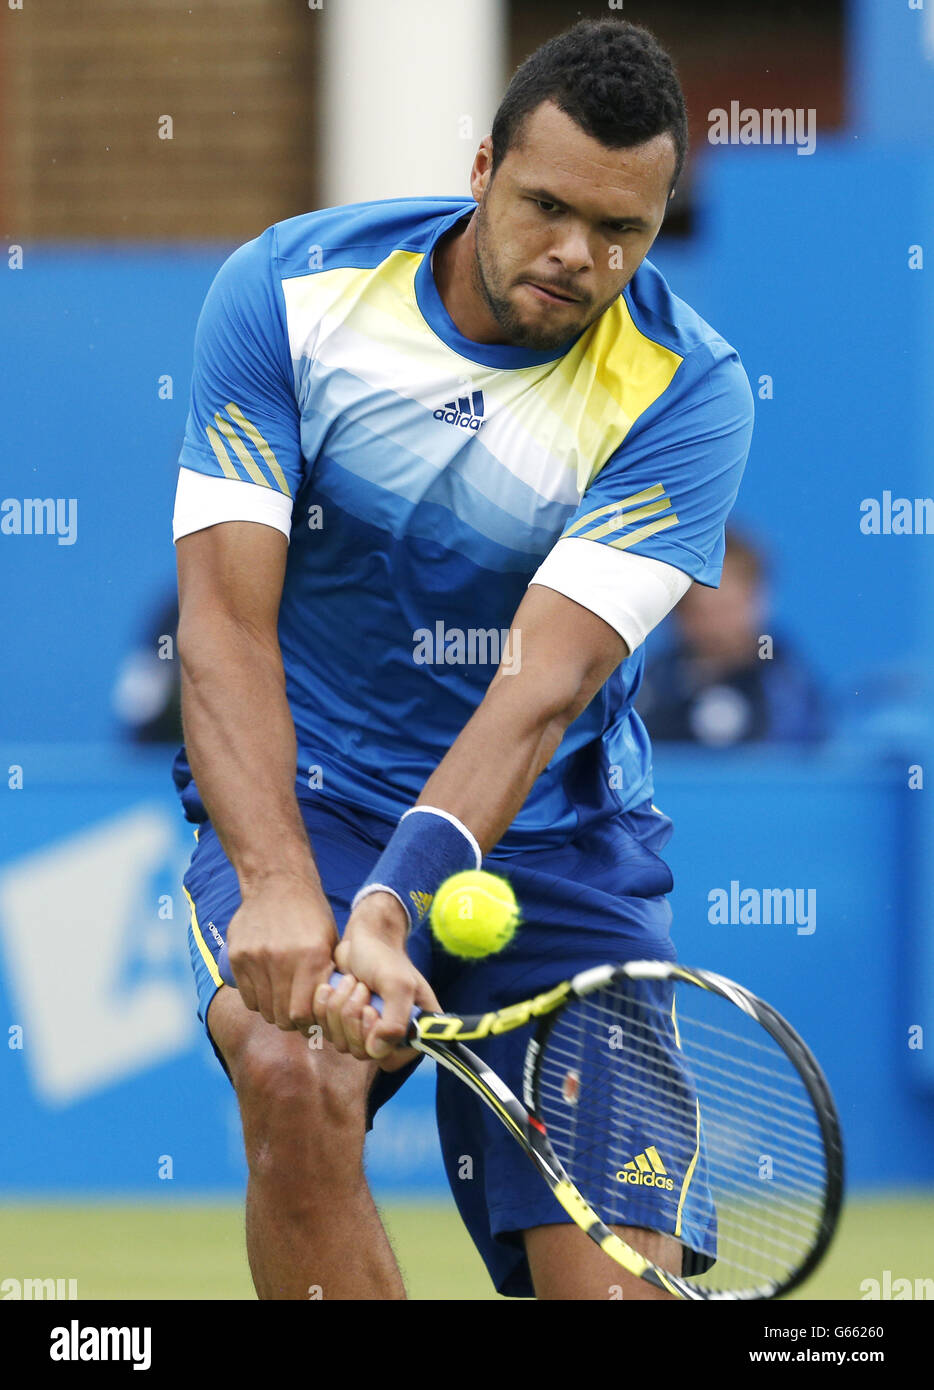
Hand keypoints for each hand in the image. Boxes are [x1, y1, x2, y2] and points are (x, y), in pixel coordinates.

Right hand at [224, 872, 337, 1031]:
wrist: (277, 881)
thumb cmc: (311, 914)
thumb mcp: (331, 941)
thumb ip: (328, 976)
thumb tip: (331, 1013)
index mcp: (311, 956)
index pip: (302, 1014)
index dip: (307, 1023)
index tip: (311, 1019)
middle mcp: (282, 959)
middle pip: (281, 1015)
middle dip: (290, 1021)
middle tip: (296, 1014)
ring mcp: (256, 958)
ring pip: (262, 1008)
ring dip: (273, 1010)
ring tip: (282, 1000)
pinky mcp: (237, 956)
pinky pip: (247, 995)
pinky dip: (257, 999)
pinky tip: (266, 989)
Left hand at [313, 893, 439, 1068]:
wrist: (363, 937)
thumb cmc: (385, 958)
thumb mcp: (398, 985)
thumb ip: (395, 1023)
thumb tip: (376, 1052)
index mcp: (412, 1030)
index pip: (391, 1060)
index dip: (376, 1040)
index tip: (371, 1011)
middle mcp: (389, 1035)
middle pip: (361, 1052)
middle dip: (354, 1016)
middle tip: (361, 988)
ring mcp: (363, 1030)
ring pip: (341, 1042)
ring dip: (339, 1007)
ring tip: (351, 982)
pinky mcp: (341, 1023)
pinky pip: (324, 1030)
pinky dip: (324, 1006)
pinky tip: (331, 986)